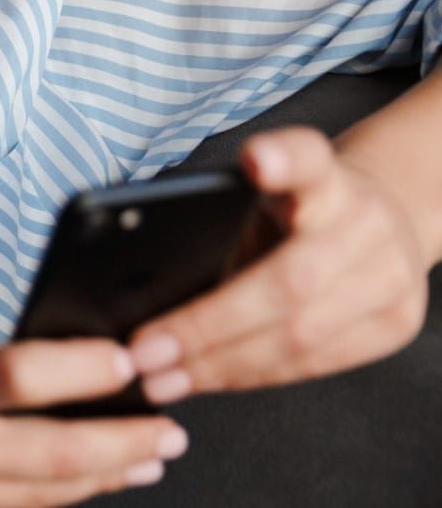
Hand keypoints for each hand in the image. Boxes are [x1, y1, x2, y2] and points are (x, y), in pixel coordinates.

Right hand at [0, 340, 189, 507]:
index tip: (129, 358)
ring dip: (102, 479)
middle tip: (168, 428)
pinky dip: (49, 502)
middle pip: (51, 456)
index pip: (20, 375)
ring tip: (146, 459)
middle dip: (123, 444)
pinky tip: (79, 488)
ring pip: (38, 499)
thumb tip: (37, 370)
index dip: (87, 370)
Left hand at [129, 126, 429, 402]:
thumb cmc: (299, 210)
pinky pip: (315, 364)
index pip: (309, 158)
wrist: (385, 221)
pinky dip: (252, 376)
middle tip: (146, 351)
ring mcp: (390, 276)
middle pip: (288, 281)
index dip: (284, 159)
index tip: (256, 158)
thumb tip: (141, 280)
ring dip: (221, 366)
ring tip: (163, 378)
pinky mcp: (395, 325)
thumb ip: (222, 218)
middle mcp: (365, 221)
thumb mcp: (267, 194)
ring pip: (300, 337)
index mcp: (326, 176)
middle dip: (207, 326)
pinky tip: (209, 379)